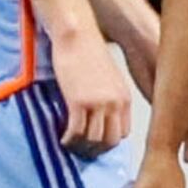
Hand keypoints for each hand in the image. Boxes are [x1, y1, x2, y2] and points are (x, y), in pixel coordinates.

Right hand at [51, 30, 134, 156]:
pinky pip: (76, 131)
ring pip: (93, 139)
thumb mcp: (108, 78)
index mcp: (124, 98)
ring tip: (70, 145)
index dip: (108, 142)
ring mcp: (98, 103)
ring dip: (80, 147)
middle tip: (80, 151)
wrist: (77, 36)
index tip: (95, 144)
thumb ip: (109, 98)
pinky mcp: (79, 101)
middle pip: (110, 141)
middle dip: (95, 150)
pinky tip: (62, 139)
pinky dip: (69, 139)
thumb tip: (100, 117)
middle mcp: (116, 103)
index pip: (123, 133)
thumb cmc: (88, 53)